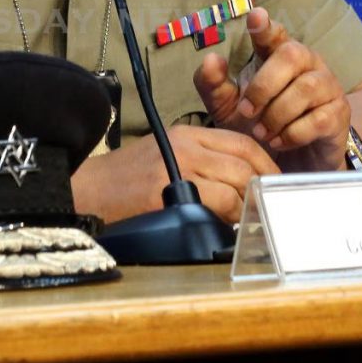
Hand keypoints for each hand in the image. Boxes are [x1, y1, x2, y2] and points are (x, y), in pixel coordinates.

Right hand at [71, 124, 278, 224]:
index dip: (266, 164)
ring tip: (240, 222)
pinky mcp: (169, 195)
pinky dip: (225, 220)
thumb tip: (243, 183)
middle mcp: (185, 147)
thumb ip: (202, 160)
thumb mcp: (165, 153)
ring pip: (234, 189)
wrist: (87, 189)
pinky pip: (215, 207)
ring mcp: (177, 170)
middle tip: (264, 209)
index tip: (274, 183)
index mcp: (186, 134)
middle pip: (243, 166)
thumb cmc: (125, 178)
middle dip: (260, 190)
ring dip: (244, 209)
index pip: (242, 143)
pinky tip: (221, 227)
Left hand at [193, 6, 350, 171]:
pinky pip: (318, 119)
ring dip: (277, 114)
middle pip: (291, 54)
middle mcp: (307, 63)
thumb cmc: (258, 124)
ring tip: (262, 133)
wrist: (289, 161)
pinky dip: (293, 133)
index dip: (265, 26)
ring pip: (306, 88)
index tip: (255, 16)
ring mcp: (327, 86)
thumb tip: (211, 59)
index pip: (274, 33)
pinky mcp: (338, 115)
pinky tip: (279, 141)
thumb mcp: (227, 106)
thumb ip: (212, 84)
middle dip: (264, 85)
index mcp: (276, 55)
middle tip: (246, 111)